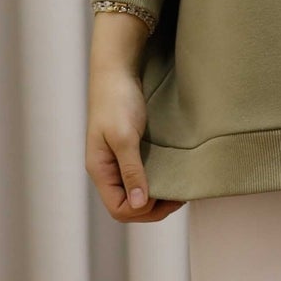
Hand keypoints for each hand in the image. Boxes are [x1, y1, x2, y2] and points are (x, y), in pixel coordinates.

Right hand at [87, 11, 185, 221]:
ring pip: (137, 193)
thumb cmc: (117, 100)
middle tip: (179, 196)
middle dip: (154, 207)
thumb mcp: (124, 137)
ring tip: (179, 188)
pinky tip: (173, 175)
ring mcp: (118, 161)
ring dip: (158, 196)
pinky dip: (158, 181)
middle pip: (129, 206)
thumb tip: (138, 204)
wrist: (117, 71)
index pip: (119, 209)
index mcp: (100, 170)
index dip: (142, 210)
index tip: (165, 196)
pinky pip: (143, 177)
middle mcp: (108, 170)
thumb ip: (131, 170)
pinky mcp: (130, 151)